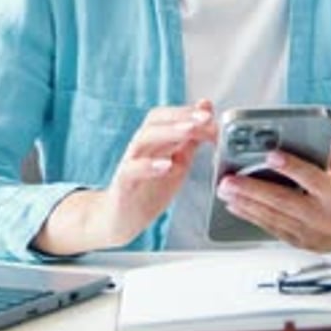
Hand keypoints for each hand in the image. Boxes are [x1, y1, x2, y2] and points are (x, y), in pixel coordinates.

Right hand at [33, 99, 216, 254]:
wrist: (120, 218)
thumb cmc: (150, 187)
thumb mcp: (179, 162)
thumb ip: (192, 139)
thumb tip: (208, 114)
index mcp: (155, 139)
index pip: (170, 115)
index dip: (190, 112)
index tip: (211, 113)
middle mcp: (141, 146)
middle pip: (156, 120)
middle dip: (182, 116)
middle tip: (205, 118)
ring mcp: (131, 162)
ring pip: (144, 138)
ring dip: (169, 132)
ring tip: (190, 131)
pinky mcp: (123, 183)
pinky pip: (132, 170)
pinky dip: (149, 165)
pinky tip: (166, 165)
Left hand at [216, 137, 330, 251]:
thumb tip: (330, 145)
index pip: (311, 178)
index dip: (290, 166)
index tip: (271, 155)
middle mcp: (324, 218)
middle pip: (283, 202)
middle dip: (251, 190)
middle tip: (228, 181)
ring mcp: (313, 235)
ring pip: (274, 218)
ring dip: (246, 205)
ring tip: (226, 194)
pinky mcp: (306, 244)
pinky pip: (276, 230)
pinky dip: (255, 219)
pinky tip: (240, 209)